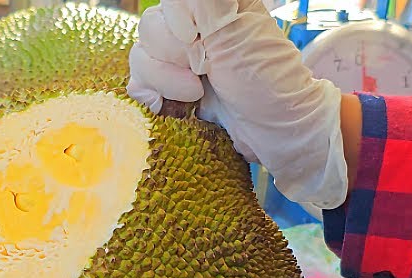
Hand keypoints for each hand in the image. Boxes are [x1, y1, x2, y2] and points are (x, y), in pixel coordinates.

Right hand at [129, 0, 348, 208]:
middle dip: (175, 56)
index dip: (178, 26)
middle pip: (151, 27)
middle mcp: (193, 26)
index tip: (199, 44)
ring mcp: (179, 57)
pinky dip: (150, 94)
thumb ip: (207, 6)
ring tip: (196, 93)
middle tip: (206, 71)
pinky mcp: (170, 87)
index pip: (171, 3)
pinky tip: (169, 104)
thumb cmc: (268, 83)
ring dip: (166, 80)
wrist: (274, 130)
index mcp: (212, 5)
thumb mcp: (241, 37)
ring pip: (140, 55)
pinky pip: (138, 82)